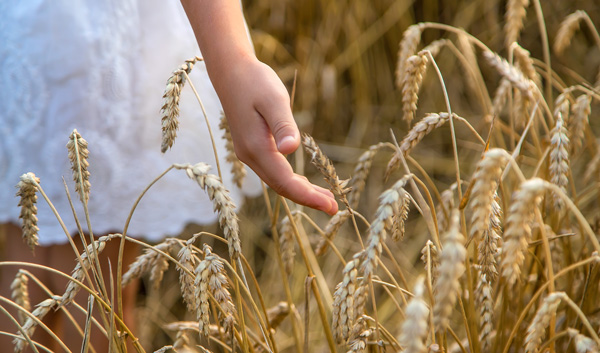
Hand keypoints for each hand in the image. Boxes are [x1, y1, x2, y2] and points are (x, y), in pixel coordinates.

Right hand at [211, 56, 338, 214]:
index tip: (332, 205)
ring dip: (300, 192)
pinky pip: (273, 172)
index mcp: (256, 147)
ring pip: (276, 181)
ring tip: (325, 199)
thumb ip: (283, 126)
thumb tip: (291, 150)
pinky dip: (290, 181)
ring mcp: (248, 153)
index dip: (308, 196)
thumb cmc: (255, 81)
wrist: (230, 71)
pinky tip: (304, 182)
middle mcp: (250, 155)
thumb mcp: (274, 99)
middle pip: (281, 187)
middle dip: (308, 199)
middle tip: (334, 208)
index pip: (285, 182)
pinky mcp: (251, 147)